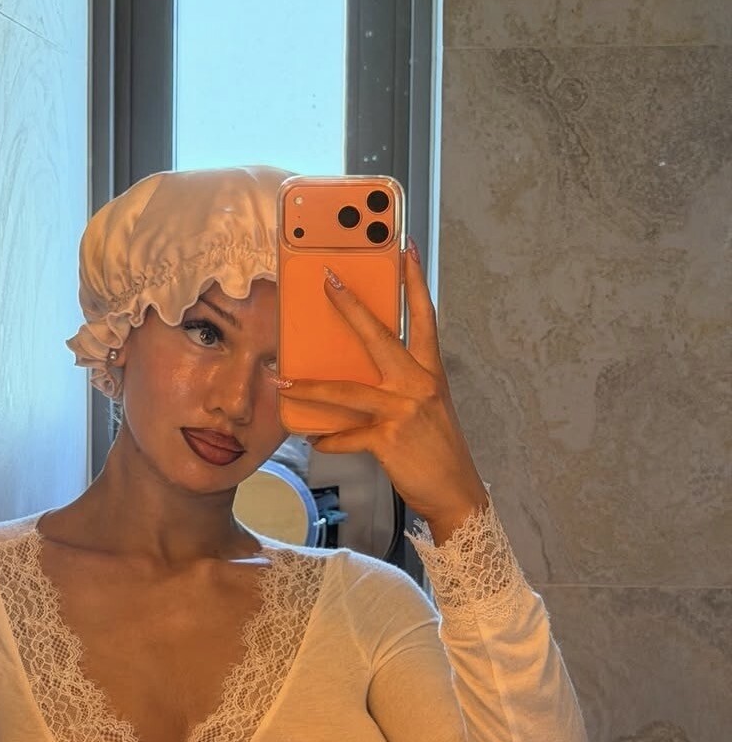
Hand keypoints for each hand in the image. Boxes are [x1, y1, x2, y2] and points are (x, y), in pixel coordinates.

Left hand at [277, 241, 487, 541]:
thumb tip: (356, 371)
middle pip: (380, 336)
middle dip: (352, 308)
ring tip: (285, 381)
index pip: (425, 317)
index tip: (405, 249)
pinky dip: (328, 439)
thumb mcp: (425, 406)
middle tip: (327, 282)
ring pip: (347, 391)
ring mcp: (404, 410)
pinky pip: (347, 435)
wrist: (455, 491)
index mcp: (429, 372)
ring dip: (311, 387)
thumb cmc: (435, 447)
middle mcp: (418, 384)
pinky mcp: (389, 439)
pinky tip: (314, 441)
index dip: (415, 282)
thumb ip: (398, 384)